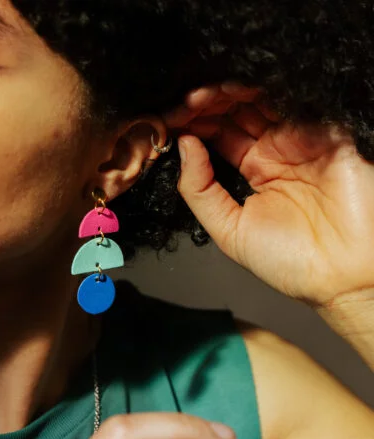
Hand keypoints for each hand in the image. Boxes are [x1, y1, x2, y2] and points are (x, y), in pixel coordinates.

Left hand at [165, 83, 373, 308]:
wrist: (342, 274)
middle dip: (205, 105)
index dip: (194, 126)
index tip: (169, 121)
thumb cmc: (292, 261)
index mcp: (254, 171)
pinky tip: (233, 91)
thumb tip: (184, 146)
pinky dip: (262, 91)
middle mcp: (277, 150)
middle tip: (182, 104)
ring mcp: (302, 137)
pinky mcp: (328, 130)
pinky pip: (292, 100)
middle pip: (235, 112)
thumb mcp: (228, 230)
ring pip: (259, 99)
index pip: (218, 136)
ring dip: (226, 93)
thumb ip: (201, 191)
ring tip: (199, 96)